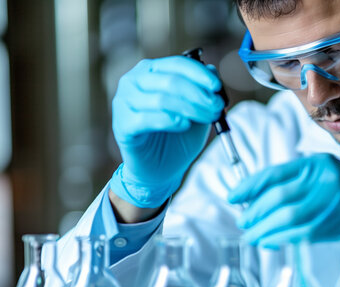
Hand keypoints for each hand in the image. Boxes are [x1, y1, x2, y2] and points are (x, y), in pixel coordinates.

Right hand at [110, 56, 223, 207]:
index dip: (199, 74)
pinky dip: (169, 120)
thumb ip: (202, 90)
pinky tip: (183, 125)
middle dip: (199, 94)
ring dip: (190, 108)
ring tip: (208, 118)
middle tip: (217, 107)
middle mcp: (133, 81)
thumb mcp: (196, 110)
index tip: (217, 87)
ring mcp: (123, 102)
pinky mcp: (122, 124)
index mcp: (150, 71)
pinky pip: (147, 119)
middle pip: (171, 81)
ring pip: (162, 100)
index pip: (177, 64)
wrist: (160, 169)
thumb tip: (213, 71)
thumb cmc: (177, 135)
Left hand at [228, 153, 339, 247]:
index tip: (233, 197)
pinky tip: (270, 241)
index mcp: (318, 164)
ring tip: (252, 235)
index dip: (249, 186)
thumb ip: (298, 182)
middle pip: (278, 197)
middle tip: (243, 222)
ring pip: (287, 217)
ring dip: (264, 229)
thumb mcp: (329, 176)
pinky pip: (300, 233)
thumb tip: (257, 198)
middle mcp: (325, 179)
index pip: (275, 173)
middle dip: (255, 212)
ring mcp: (332, 202)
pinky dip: (281, 239)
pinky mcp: (338, 223)